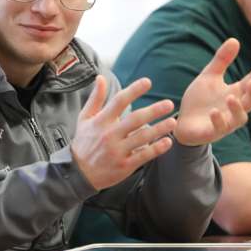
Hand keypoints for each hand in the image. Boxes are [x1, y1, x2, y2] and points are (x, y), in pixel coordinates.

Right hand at [71, 75, 176, 190]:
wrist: (78, 173)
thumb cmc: (84, 142)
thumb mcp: (84, 118)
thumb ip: (96, 98)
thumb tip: (101, 77)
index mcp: (101, 121)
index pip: (119, 101)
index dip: (134, 90)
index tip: (148, 82)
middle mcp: (109, 135)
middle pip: (135, 120)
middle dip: (153, 111)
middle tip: (169, 103)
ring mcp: (117, 151)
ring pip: (142, 138)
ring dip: (159, 129)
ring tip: (172, 121)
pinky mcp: (124, 166)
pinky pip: (143, 156)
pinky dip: (156, 149)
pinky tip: (167, 142)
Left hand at [174, 38, 250, 145]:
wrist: (182, 122)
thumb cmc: (199, 100)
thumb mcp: (209, 76)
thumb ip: (222, 60)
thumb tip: (235, 39)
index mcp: (235, 93)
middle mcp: (234, 108)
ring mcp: (225, 122)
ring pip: (240, 118)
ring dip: (237, 108)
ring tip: (231, 97)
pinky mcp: (213, 132)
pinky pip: (220, 128)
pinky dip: (218, 120)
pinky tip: (214, 111)